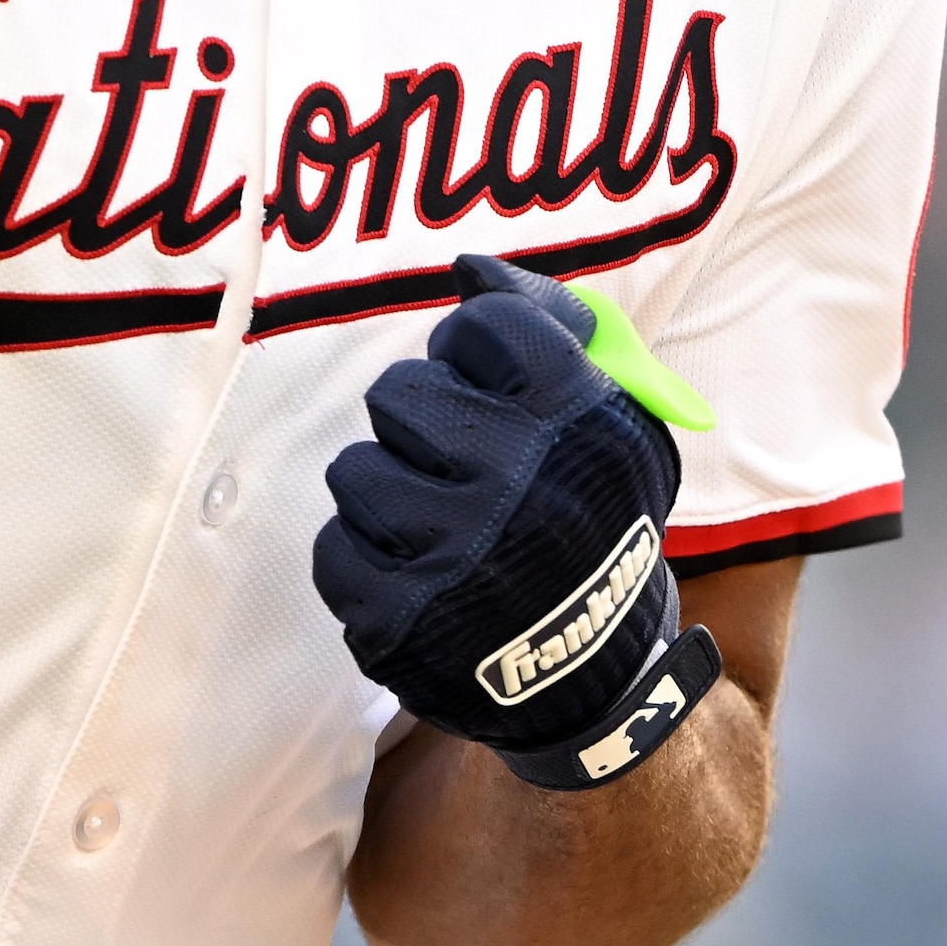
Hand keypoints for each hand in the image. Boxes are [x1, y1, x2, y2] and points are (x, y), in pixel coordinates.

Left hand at [310, 255, 722, 788]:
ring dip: (390, 495)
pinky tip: (419, 577)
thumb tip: (467, 266)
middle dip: (423, 424)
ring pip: (356, 470)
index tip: (493, 389)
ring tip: (441, 528)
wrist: (600, 679)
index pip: (483, 324)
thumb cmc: (592, 521)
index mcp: (579, 419)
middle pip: (401, 391)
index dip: (476, 353)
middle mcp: (519, 480)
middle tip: (460, 465)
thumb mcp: (612, 420)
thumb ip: (550, 325)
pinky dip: (367, 563)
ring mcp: (455, 555)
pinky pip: (334, 548)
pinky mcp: (400, 621)